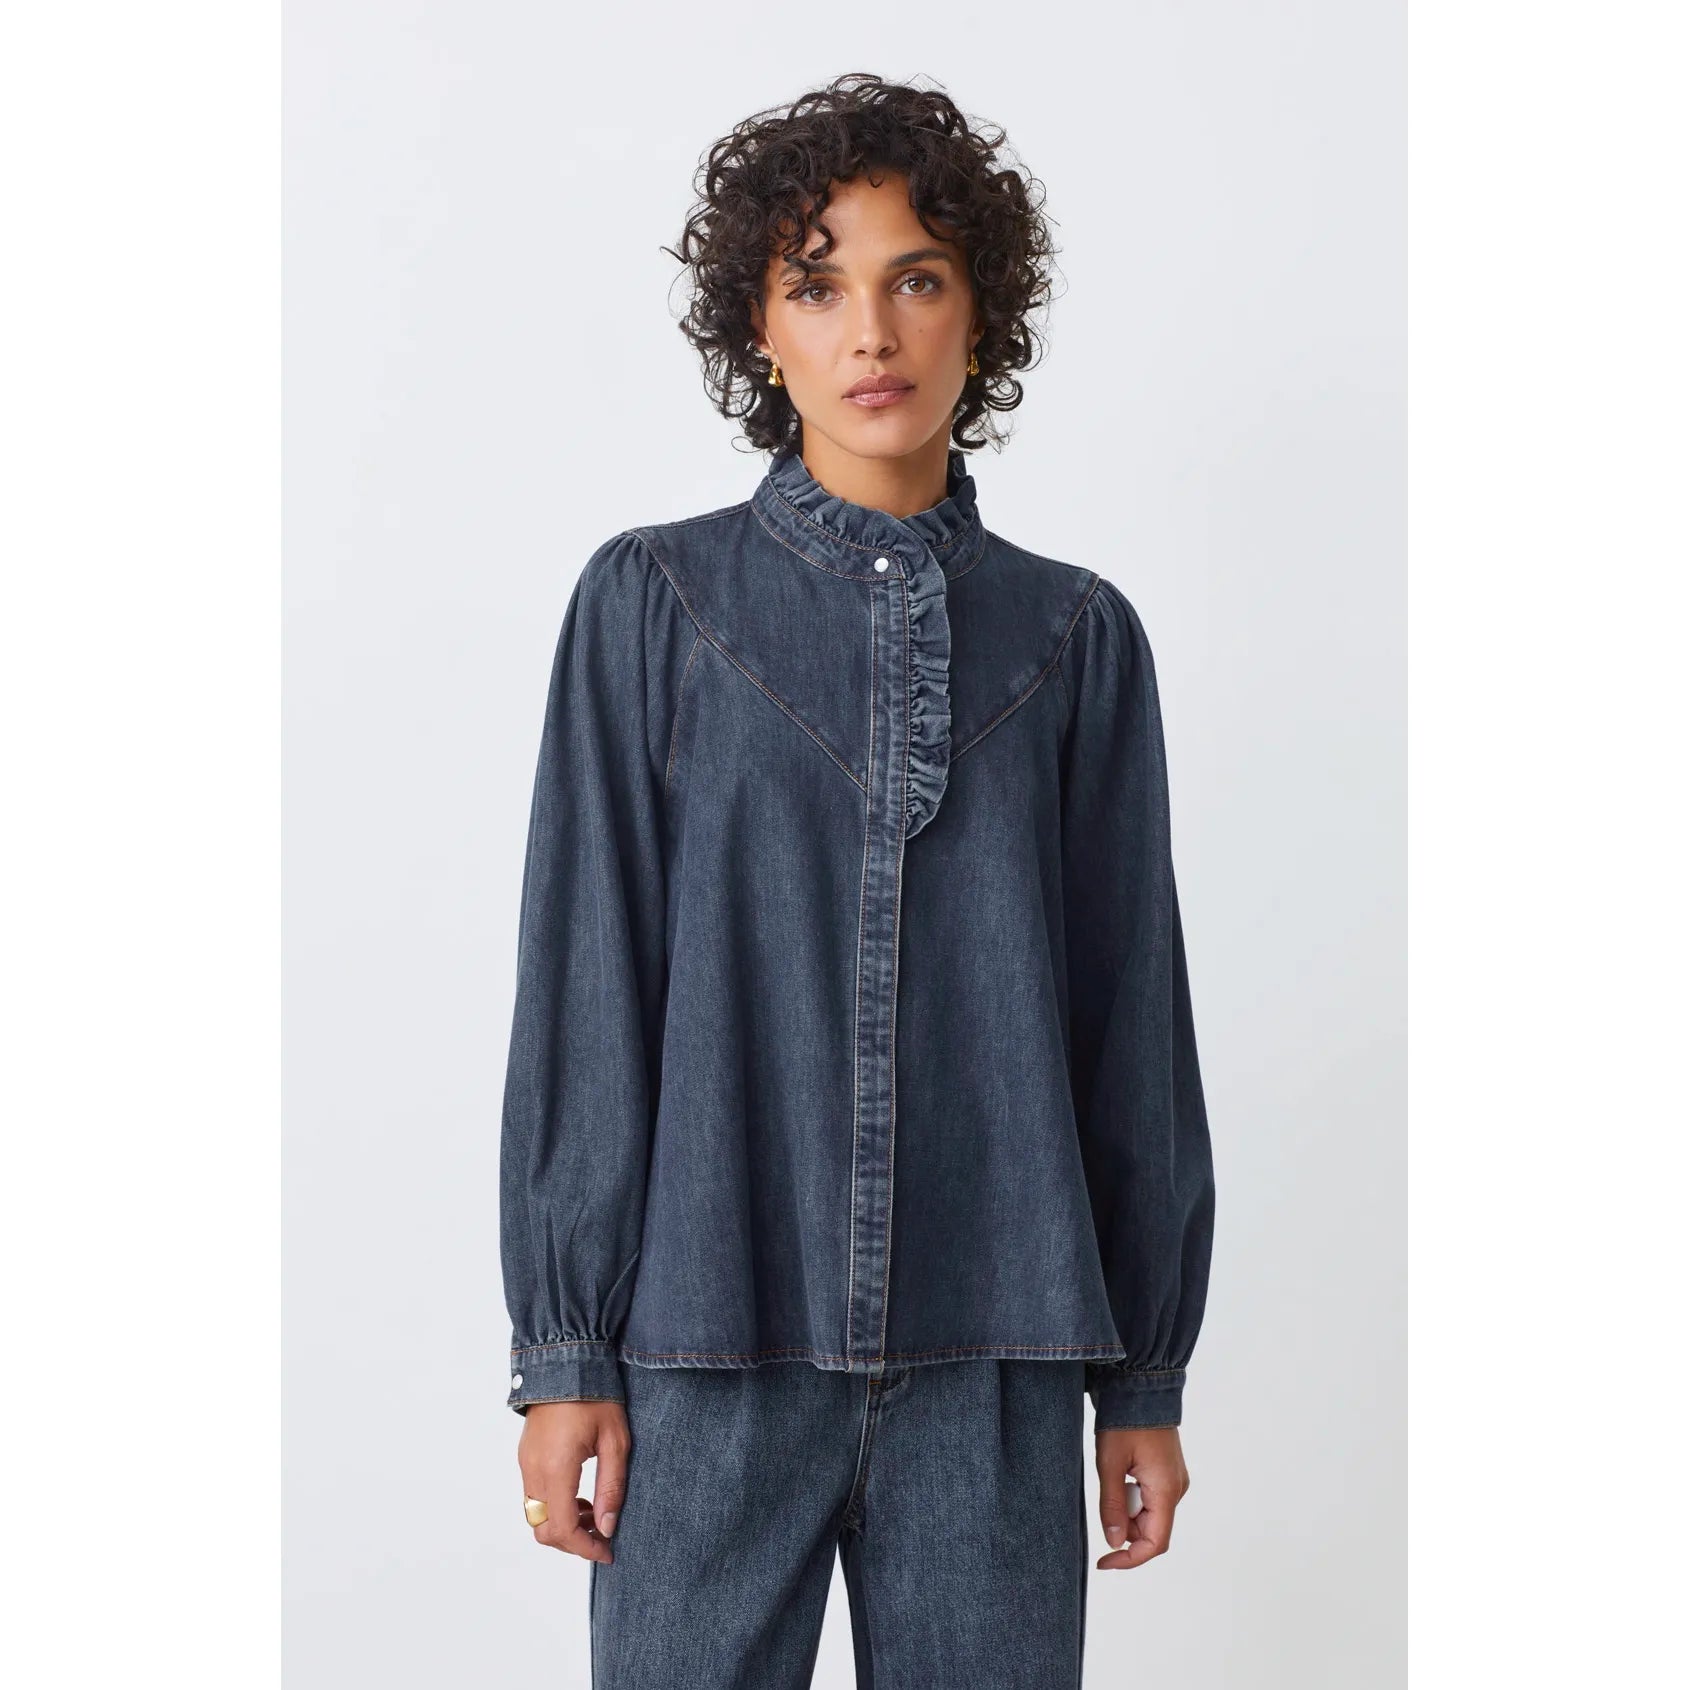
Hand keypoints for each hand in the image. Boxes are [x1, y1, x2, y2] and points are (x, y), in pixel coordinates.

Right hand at [517, 1399, 629, 1562]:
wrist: (566, 1361)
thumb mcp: (615, 1440)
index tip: (608, 1550)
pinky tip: (579, 1495)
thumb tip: (607, 1527)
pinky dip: (554, 1507)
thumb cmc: (595, 1396)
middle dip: (572, 1542)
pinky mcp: (525, 1456)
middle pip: (544, 1530)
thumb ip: (611, 1487)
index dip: (585, 1548)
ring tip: (593, 1512)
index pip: (561, 1529)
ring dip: (563, 1525)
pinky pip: (534, 1497)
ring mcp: (525, 1463)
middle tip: (602, 1536)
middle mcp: (533, 1470)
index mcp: (556, 1468)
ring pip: (536, 1516)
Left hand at [1094, 1425, 1188, 1569]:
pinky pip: (1151, 1497)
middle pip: (1151, 1529)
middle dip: (1124, 1525)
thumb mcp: (1110, 1463)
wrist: (1140, 1386)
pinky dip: (1132, 1495)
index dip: (1129, 1559)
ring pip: (1149, 1513)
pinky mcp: (1167, 1471)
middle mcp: (1176, 1489)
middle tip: (1106, 1495)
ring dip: (1127, 1508)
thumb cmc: (1125, 1420)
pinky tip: (1122, 1471)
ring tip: (1113, 1474)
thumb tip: (1114, 1543)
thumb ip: (1113, 1506)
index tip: (1104, 1562)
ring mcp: (1174, 1480)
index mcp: (1166, 1490)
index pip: (1155, 1543)